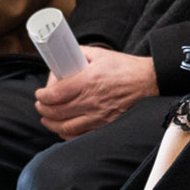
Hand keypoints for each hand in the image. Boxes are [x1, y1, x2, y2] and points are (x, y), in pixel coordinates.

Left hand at [34, 45, 156, 139]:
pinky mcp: (105, 125)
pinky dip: (66, 134)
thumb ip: (79, 54)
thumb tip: (63, 58)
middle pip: (56, 112)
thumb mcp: (100, 54)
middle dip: (43, 109)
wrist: (149, 81)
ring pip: (65, 127)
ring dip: (51, 123)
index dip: (42, 96)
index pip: (54, 94)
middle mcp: (90, 101)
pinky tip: (63, 129)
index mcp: (87, 81)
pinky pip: (80, 135)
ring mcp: (98, 116)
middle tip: (40, 105)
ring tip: (47, 118)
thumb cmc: (126, 68)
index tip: (40, 94)